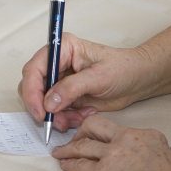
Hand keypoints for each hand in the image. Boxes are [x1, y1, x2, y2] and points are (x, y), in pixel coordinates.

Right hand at [18, 32, 154, 130]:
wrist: (137, 80)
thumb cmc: (123, 69)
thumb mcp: (99, 77)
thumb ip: (72, 88)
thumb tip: (49, 103)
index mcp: (63, 49)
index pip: (35, 69)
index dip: (32, 91)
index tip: (40, 111)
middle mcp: (57, 63)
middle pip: (32, 86)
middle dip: (42, 107)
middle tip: (55, 121)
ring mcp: (60, 80)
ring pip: (42, 102)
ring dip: (56, 115)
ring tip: (77, 119)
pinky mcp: (66, 96)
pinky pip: (55, 111)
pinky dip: (66, 118)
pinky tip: (83, 115)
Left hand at [52, 114, 170, 170]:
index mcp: (149, 137)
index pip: (127, 131)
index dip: (117, 137)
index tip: (112, 142)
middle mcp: (127, 140)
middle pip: (98, 126)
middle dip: (85, 130)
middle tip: (78, 137)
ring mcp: (112, 155)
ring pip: (83, 145)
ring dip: (69, 148)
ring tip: (60, 152)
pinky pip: (79, 166)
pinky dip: (69, 165)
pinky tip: (63, 165)